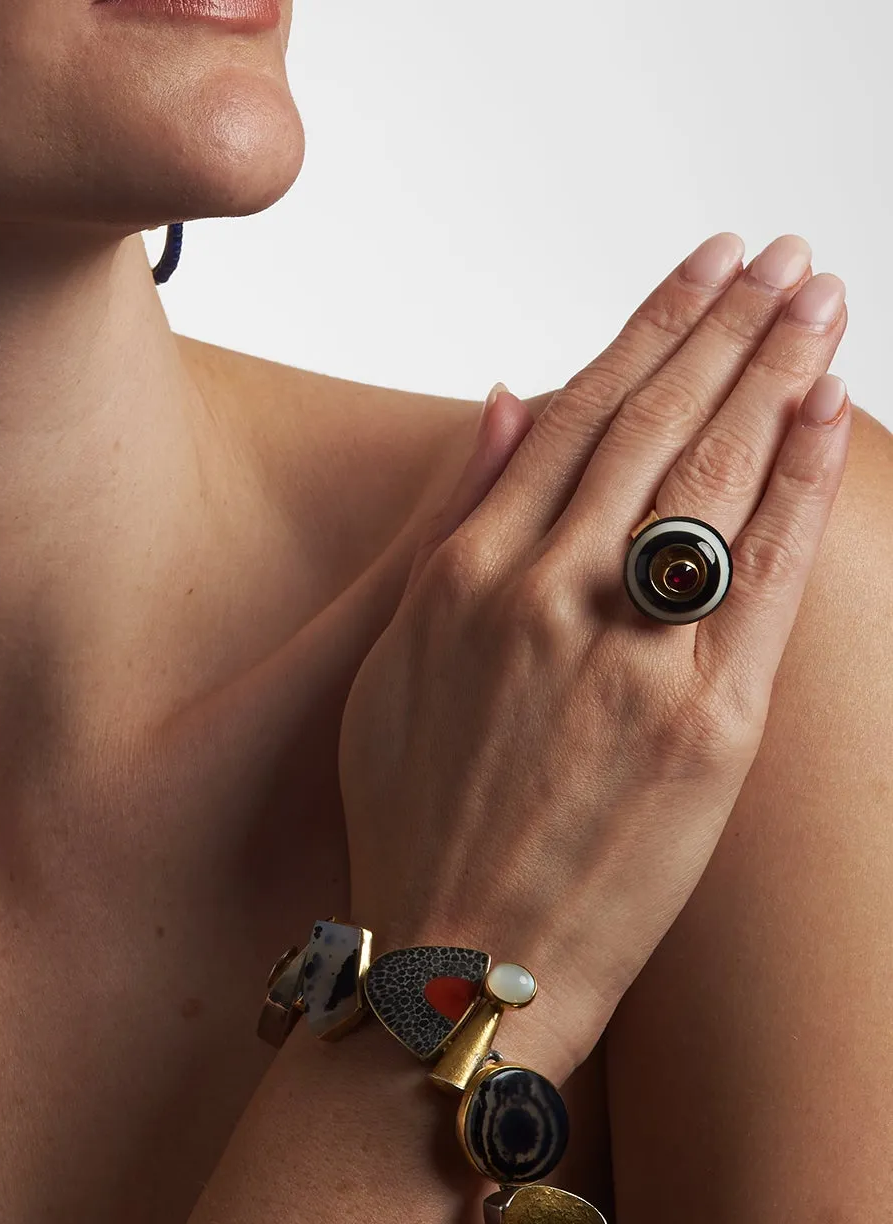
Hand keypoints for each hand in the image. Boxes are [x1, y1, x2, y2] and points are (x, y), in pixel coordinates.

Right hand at [338, 232, 851, 1076]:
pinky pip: (766, 579)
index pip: (580, 416)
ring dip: (775, 374)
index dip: (650, 329)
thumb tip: (511, 401)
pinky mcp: (704, 725)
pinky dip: (799, 486)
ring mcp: (627, 658)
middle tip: (782, 256)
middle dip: (727, 325)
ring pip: (713, 478)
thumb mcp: (398, 661)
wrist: (463, 967)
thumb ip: (455, 520)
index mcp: (467, 576)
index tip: (703, 265)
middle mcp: (546, 596)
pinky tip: (825, 413)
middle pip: (656, 425)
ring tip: (818, 301)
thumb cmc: (419, 823)